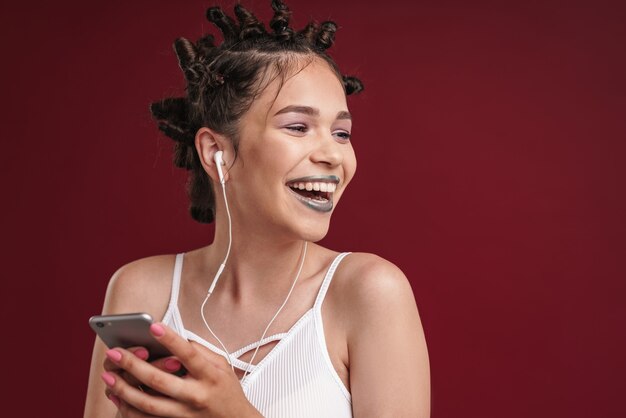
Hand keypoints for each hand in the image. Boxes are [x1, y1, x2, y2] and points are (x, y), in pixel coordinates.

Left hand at [101, 323, 260, 417]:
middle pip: (160, 381)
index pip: (189, 355)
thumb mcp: (223, 366)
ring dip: (124, 389)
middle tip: (114, 352)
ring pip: (148, 404)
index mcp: (210, 376)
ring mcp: (184, 414)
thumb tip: (175, 339)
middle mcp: (196, 396)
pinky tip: (117, 396)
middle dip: (133, 365)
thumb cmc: (227, 391)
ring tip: (108, 375)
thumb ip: (200, 351)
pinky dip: (128, 408)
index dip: (171, 340)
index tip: (153, 326)